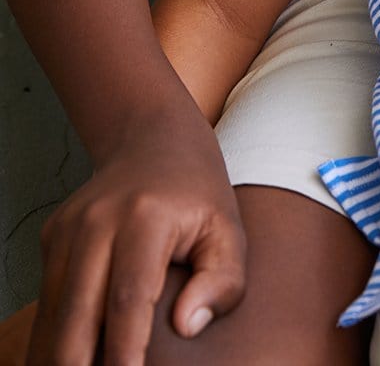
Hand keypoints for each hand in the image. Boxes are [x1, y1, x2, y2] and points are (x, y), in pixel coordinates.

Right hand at [26, 115, 245, 365]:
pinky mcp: (52, 239)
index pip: (128, 298)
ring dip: (62, 356)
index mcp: (146, 218)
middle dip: (80, 365)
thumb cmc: (198, 194)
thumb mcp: (229, 230)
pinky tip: (73, 358)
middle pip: (77, 316)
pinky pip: (49, 302)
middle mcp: (97, 222)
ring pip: (53, 315)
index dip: (125, 351)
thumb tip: (186, 326)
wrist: (153, 139)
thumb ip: (221, 281)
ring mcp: (68, 230)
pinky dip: (55, 338)